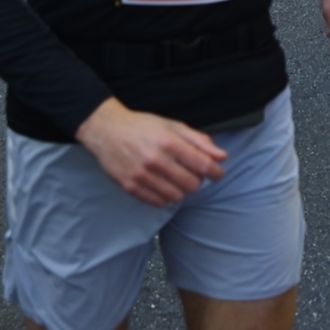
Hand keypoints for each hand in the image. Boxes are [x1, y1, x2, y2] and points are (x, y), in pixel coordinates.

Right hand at [76, 98, 226, 206]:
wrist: (107, 130)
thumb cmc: (143, 126)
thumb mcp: (173, 126)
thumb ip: (200, 141)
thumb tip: (222, 156)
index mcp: (168, 142)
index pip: (202, 165)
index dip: (215, 172)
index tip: (217, 173)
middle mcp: (155, 160)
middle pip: (191, 184)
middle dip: (198, 181)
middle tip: (193, 174)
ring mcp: (141, 175)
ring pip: (176, 196)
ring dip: (182, 190)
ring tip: (177, 179)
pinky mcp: (130, 187)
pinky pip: (158, 202)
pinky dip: (166, 197)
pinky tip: (164, 185)